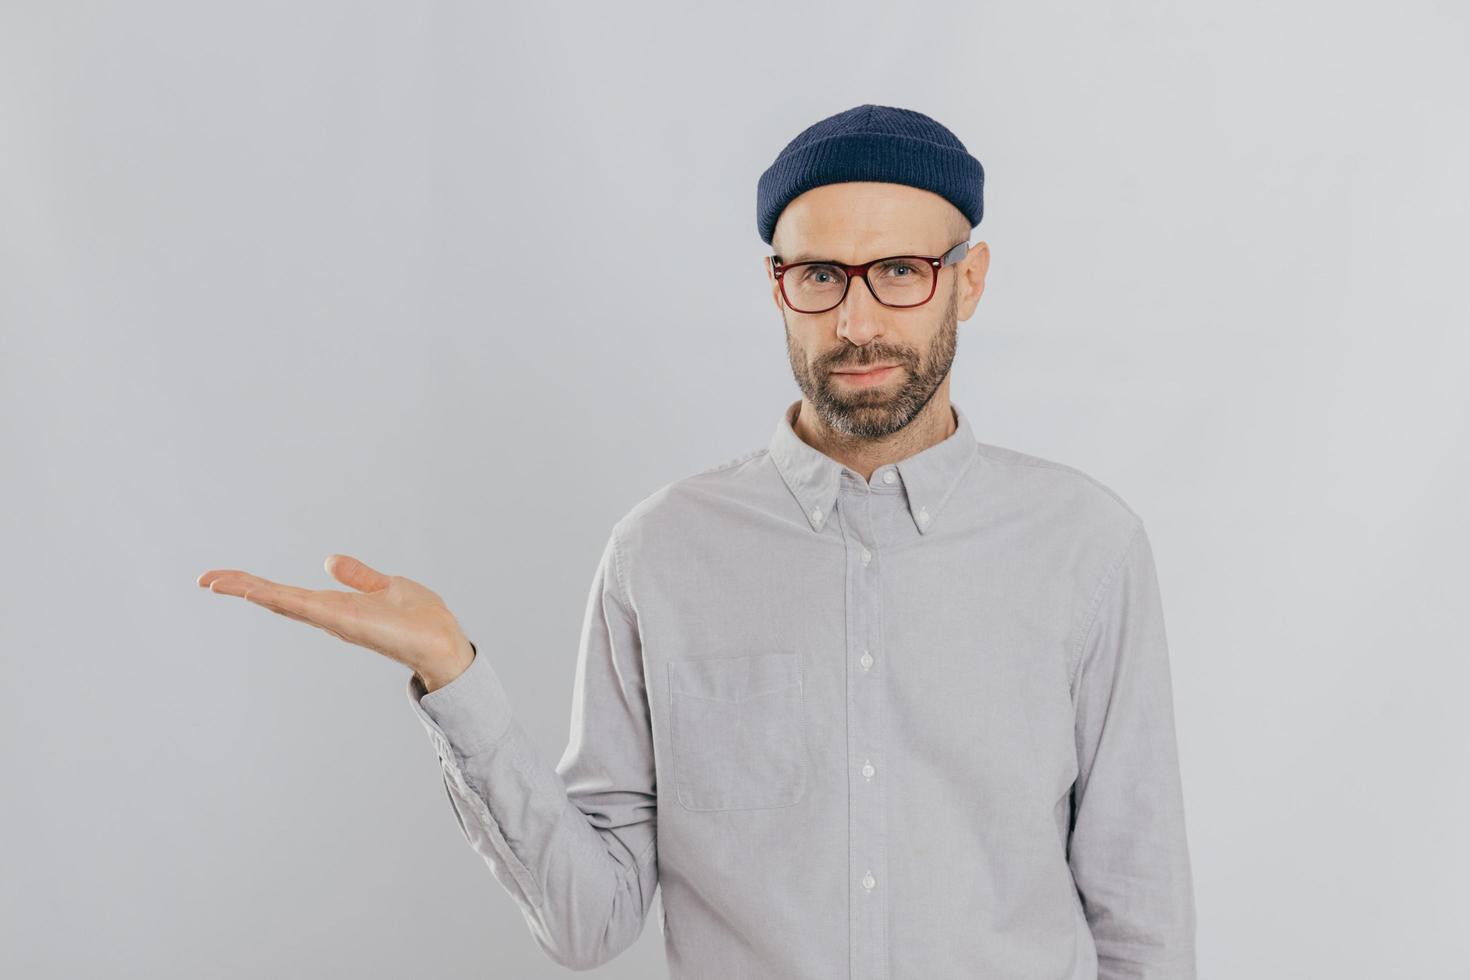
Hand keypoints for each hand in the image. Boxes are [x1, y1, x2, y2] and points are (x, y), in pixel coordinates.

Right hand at [197, 555, 474, 687]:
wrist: (444, 643)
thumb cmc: (422, 620)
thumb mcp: (387, 586)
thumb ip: (359, 576)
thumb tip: (330, 560)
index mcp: (336, 606)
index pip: (287, 594)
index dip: (255, 584)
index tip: (223, 577)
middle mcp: (329, 615)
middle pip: (276, 599)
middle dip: (241, 587)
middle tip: (205, 579)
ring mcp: (334, 620)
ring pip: (283, 603)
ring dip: (250, 590)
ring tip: (216, 580)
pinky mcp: (346, 622)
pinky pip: (308, 608)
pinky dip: (281, 599)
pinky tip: (257, 591)